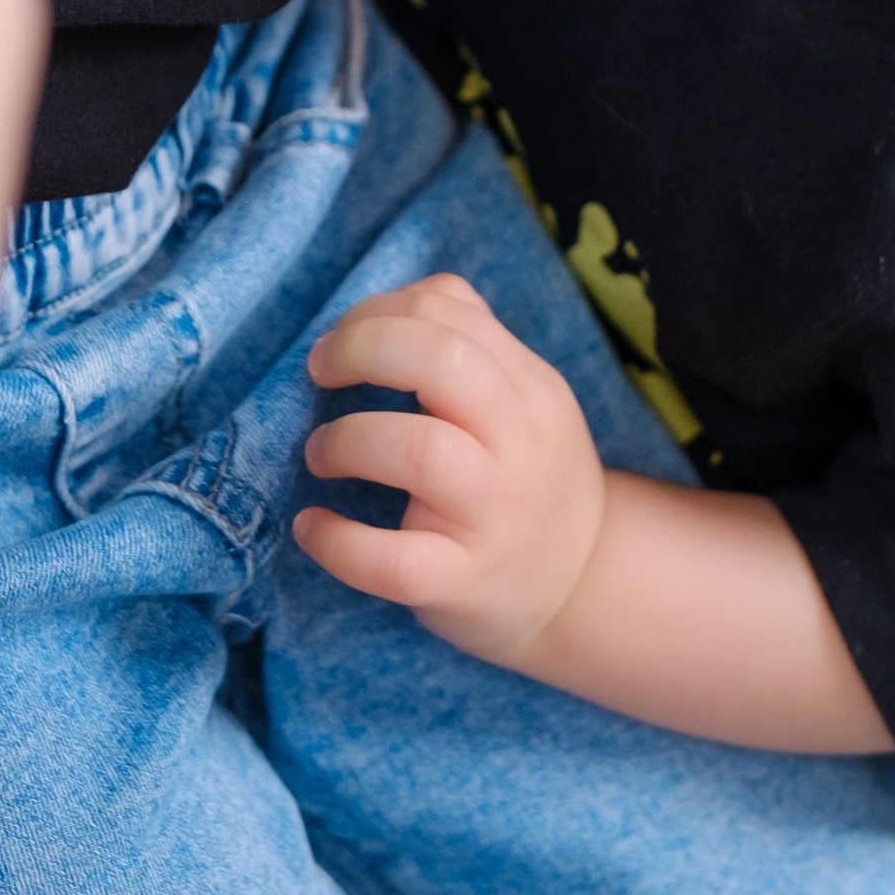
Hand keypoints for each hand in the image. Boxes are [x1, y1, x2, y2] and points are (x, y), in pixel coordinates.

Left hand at [298, 275, 606, 670]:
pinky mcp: (462, 581)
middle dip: (361, 349)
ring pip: (420, 452)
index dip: (377, 310)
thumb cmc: (528, 478)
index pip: (450, 310)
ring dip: (346, 440)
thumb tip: (379, 313)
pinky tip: (313, 527)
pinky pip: (392, 561)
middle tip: (320, 373)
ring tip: (321, 454)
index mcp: (531, 386)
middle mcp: (521, 441)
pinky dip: (337, 540)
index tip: (342, 340)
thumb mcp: (524, 401)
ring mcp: (494, 514)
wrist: (581, 584)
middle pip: (442, 360)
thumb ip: (468, 349)